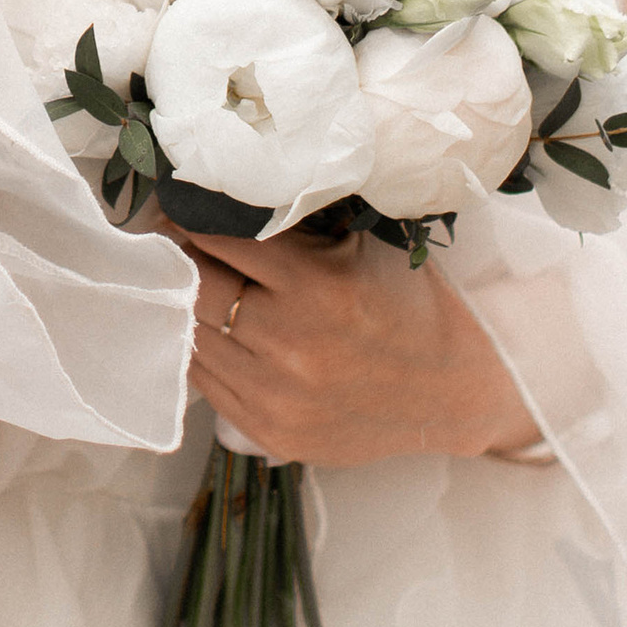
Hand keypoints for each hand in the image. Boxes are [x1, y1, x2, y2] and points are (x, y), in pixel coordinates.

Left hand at [181, 227, 535, 466]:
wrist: (455, 390)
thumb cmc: (407, 303)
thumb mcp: (358, 245)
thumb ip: (289, 226)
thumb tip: (215, 193)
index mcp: (314, 287)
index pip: (214, 237)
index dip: (187, 214)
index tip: (178, 201)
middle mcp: (289, 346)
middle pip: (191, 288)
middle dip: (176, 256)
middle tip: (170, 237)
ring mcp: (275, 396)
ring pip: (188, 336)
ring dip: (182, 304)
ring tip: (185, 280)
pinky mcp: (269, 432)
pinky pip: (204, 381)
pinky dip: (199, 347)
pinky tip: (208, 326)